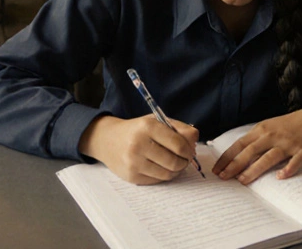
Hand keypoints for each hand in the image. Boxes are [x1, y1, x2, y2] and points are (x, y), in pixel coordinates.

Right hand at [79, 115, 199, 184]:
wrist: (107, 140)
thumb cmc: (137, 130)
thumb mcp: (156, 121)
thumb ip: (179, 128)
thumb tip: (195, 139)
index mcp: (147, 127)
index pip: (178, 144)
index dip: (188, 150)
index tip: (189, 150)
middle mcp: (139, 144)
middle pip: (174, 162)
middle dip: (184, 162)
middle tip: (185, 159)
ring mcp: (134, 162)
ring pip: (167, 174)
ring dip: (176, 170)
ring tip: (175, 163)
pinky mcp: (131, 176)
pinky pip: (157, 181)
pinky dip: (164, 175)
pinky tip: (162, 168)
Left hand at [213, 105, 301, 183]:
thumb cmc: (290, 125)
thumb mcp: (269, 126)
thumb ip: (255, 140)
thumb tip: (235, 156)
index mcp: (262, 130)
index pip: (240, 144)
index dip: (227, 157)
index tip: (216, 169)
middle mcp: (273, 136)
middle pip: (251, 151)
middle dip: (235, 165)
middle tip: (224, 178)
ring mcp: (288, 143)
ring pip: (269, 157)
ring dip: (255, 169)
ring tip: (243, 180)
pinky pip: (295, 161)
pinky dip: (288, 169)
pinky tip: (280, 177)